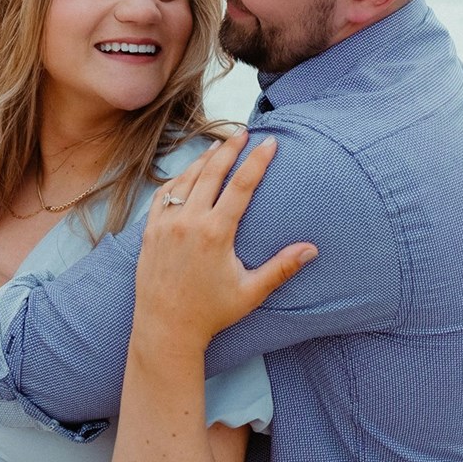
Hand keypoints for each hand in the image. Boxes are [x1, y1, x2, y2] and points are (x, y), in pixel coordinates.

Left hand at [134, 131, 317, 352]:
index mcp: (216, 232)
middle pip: (213, 172)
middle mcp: (189, 221)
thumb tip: (312, 249)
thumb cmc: (211, 314)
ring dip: (205, 159)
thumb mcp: (251, 292)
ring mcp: (166, 223)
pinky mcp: (150, 230)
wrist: (165, 330)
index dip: (257, 161)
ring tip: (220, 145)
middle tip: (244, 132)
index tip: (269, 141)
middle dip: (231, 149)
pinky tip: (188, 173)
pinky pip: (165, 194)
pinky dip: (179, 178)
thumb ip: (281, 268)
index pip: (241, 185)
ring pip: (187, 179)